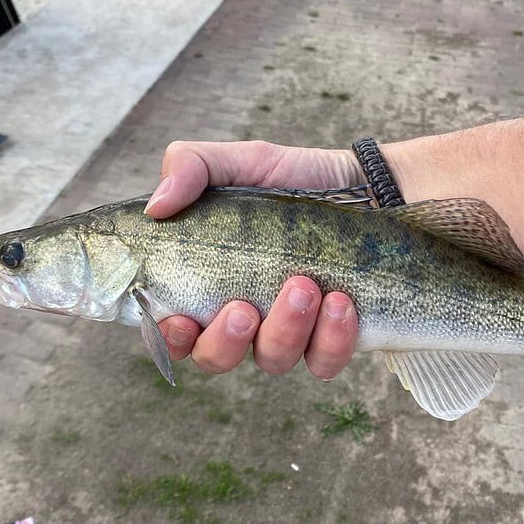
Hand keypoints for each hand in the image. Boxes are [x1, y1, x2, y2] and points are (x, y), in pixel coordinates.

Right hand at [145, 140, 360, 377]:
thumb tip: (156, 207)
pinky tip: (341, 302)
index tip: (180, 319)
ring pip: (272, 360)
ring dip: (284, 329)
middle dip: (224, 340)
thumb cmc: (292, 181)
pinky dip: (331, 339)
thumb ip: (190, 168)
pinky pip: (323, 361)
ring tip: (303, 285)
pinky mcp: (332, 340)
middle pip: (213, 358)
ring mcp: (287, 333)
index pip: (169, 329)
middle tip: (243, 308)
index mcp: (205, 285)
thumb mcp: (239, 162)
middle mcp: (241, 318)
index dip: (166, 336)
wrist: (367, 188)